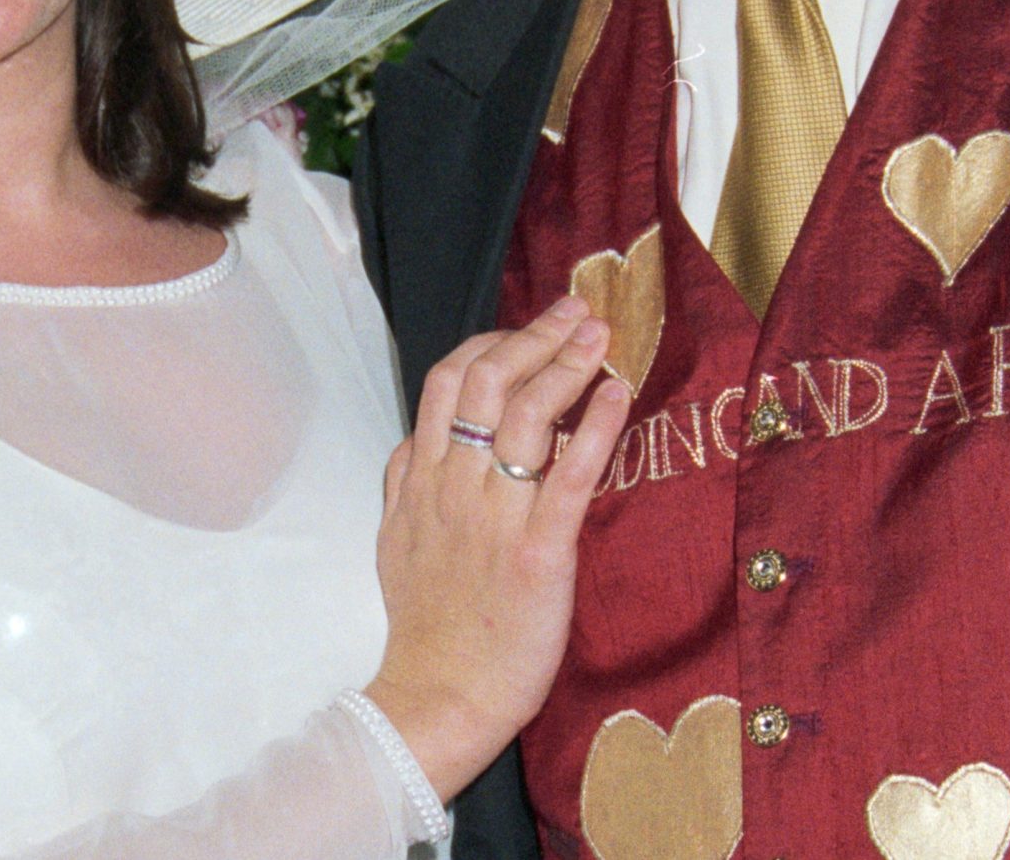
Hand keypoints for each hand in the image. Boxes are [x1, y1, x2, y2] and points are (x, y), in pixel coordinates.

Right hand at [364, 295, 630, 798]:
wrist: (438, 699)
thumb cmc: (424, 625)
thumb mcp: (393, 541)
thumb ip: (402, 482)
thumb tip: (416, 438)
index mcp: (421, 480)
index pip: (449, 382)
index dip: (492, 341)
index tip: (528, 326)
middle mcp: (455, 487)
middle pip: (489, 381)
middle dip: (536, 335)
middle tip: (578, 310)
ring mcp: (494, 518)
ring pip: (527, 417)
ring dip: (567, 365)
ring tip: (601, 336)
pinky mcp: (538, 555)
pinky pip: (568, 477)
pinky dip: (593, 428)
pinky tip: (616, 394)